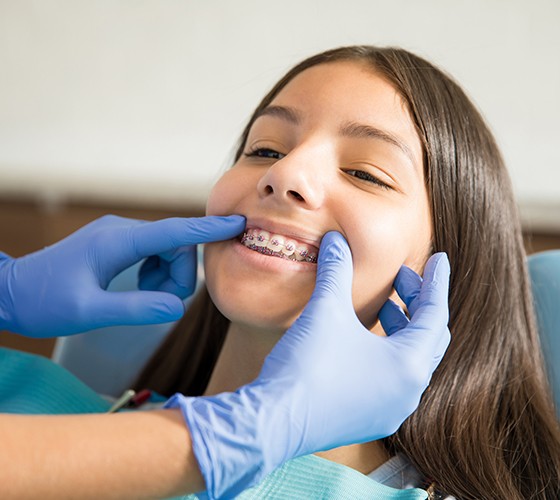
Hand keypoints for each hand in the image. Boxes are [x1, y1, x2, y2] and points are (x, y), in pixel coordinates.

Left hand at [0, 214, 244, 336]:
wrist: (10, 292)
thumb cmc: (43, 302)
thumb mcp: (89, 312)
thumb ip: (136, 308)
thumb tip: (176, 308)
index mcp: (117, 242)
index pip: (173, 232)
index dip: (207, 230)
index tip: (237, 223)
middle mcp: (122, 231)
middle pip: (175, 246)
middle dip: (180, 276)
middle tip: (162, 304)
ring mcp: (119, 236)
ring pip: (167, 251)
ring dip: (167, 277)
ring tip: (144, 298)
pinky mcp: (117, 245)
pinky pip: (153, 254)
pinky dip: (156, 273)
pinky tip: (138, 289)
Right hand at [167, 232, 450, 497]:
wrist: (274, 421)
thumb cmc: (307, 366)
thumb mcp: (326, 309)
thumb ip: (337, 270)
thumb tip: (336, 239)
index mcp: (409, 364)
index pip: (435, 314)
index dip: (436, 282)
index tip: (438, 259)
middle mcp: (408, 392)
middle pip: (428, 338)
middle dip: (418, 304)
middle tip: (402, 278)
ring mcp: (389, 411)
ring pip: (410, 362)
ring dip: (402, 330)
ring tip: (383, 307)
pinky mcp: (368, 420)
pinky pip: (392, 381)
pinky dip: (387, 354)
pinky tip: (363, 341)